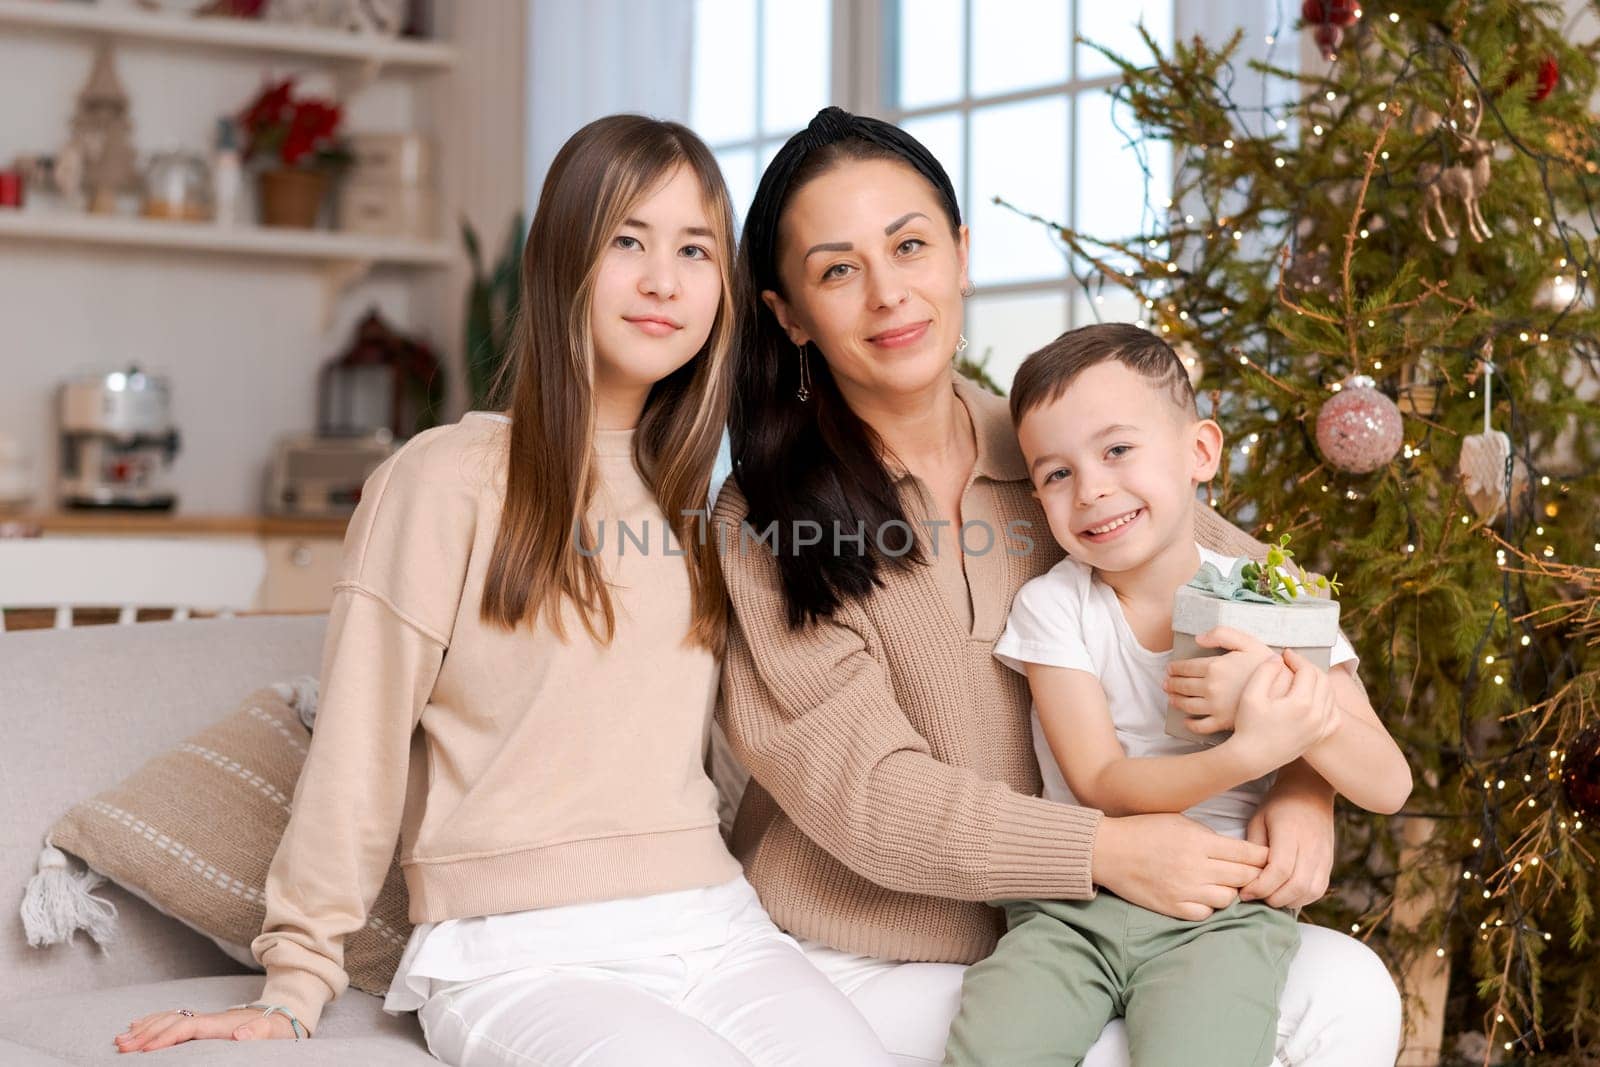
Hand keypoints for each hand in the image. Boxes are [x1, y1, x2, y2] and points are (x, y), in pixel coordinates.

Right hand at [115, 1006, 296, 1052]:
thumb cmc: (277, 1029)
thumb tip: (240, 1033)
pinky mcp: (203, 1022)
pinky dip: (153, 1021)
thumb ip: (259, 1032)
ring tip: (121, 1039)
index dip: (165, 1037)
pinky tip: (138, 1026)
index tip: (144, 1049)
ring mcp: (204, 1019)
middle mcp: (208, 1018)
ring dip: (145, 1028)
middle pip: (171, 1022)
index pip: (187, 1027)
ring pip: (168, 1019)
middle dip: (145, 1034)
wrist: (283, 1014)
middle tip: (121, 1047)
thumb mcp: (274, 1032)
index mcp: (221, 1023)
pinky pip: (173, 1019)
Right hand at [1091, 812, 1269, 921]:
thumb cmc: (1144, 831)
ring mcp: (1184, 891)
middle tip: (1251, 873)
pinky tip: (1201, 895)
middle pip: (1244, 877)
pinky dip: (1208, 905)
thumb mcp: (1179, 822)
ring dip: (1230, 891)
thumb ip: (1209, 837)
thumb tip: (1238, 852)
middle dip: (1252, 875)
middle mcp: (1195, 868)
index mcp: (1199, 842)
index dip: (1263, 857)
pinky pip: (1206, 913)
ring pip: (1229, 899)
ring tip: (1221, 883)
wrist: (1109, 851)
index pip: (1248, 854)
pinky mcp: (1173, 908)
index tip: (1268, 858)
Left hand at [1164, 626, 1278, 734]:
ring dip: (1175, 701)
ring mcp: (1215, 706)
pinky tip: (1187, 721)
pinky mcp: (1223, 722)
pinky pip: (1200, 725)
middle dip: (1171, 684)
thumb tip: (1198, 638)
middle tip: (1166, 683)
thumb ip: (1222, 634)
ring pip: (1186, 705)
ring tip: (1171, 698)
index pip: (1184, 668)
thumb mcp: (1247, 641)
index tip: (1170, 669)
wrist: (1286, 692)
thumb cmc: (1267, 665)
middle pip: (1182, 686)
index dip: (1174, 668)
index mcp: (1214, 667)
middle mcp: (1210, 687)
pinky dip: (1190, 724)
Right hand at [1228, 650, 1339, 775]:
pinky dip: (1328, 702)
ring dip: (1318, 682)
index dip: (1296, 658)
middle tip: (1292, 663)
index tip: (1284, 654)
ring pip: (1330, 696)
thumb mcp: (1251, 695)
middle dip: (1308, 667)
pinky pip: (1334, 715)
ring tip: (1301, 677)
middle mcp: (1316, 715)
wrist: (1251, 758)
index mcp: (1301, 703)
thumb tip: (1278, 658)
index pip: (1307, 671)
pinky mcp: (1318, 737)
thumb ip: (1265, 671)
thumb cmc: (1248, 726)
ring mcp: (1320, 728)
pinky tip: (1314, 698)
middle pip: (1322, 680)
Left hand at [1240, 764, 1336, 905]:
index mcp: (1290, 833)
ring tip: (1269, 897)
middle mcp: (1311, 847)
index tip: (1244, 893)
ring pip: (1310, 892)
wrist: (1310, 791)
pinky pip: (1319, 889)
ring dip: (1287, 902)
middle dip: (1272, 898)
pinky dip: (1302, 898)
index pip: (1278, 870)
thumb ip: (1254, 848)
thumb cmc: (1278, 805)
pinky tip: (1286, 894)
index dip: (1260, 887)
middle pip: (1296, 886)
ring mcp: (1324, 856)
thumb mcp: (1258, 820)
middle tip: (1254, 897)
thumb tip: (1248, 878)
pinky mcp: (1329, 862)